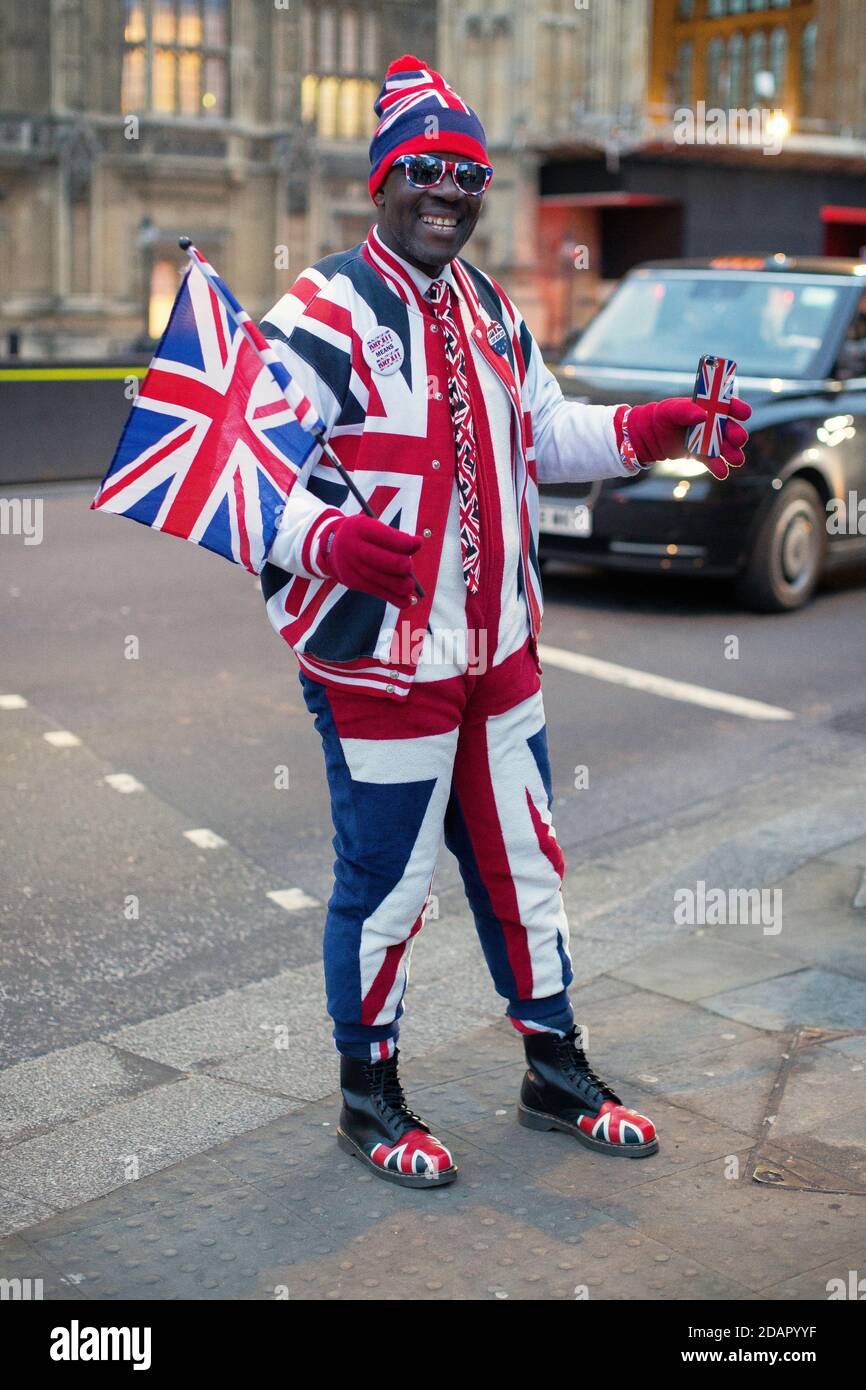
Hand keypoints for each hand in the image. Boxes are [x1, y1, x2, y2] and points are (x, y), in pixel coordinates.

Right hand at [317, 514, 420, 608]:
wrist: (330, 545)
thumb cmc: (361, 535)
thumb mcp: (372, 527)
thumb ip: (394, 536)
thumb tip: (417, 545)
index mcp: (361, 528)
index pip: (390, 538)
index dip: (408, 543)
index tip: (417, 543)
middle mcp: (354, 548)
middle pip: (388, 562)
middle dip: (404, 566)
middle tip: (408, 566)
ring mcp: (352, 567)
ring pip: (383, 580)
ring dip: (402, 585)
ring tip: (410, 585)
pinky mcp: (353, 582)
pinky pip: (377, 592)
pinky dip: (395, 599)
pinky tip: (407, 601)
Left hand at [625, 396, 751, 480]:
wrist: (650, 436)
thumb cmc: (662, 416)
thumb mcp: (670, 410)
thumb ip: (686, 411)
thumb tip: (703, 415)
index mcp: (709, 406)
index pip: (728, 405)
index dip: (738, 409)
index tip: (744, 414)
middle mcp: (713, 423)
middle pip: (731, 429)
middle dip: (737, 434)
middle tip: (738, 440)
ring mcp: (709, 440)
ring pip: (726, 448)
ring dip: (733, 454)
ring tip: (736, 460)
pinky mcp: (702, 455)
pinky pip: (713, 461)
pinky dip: (719, 467)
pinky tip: (723, 473)